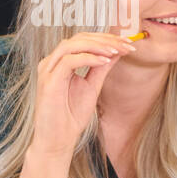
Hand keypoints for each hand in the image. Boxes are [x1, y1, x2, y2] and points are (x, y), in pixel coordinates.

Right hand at [31, 31, 136, 155]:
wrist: (58, 139)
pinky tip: (105, 61)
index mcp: (60, 62)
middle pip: (78, 38)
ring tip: (117, 51)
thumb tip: (117, 51)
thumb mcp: (93, 86)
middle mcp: (51, 63)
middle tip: (126, 44)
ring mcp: (48, 70)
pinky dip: (88, 58)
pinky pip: (68, 62)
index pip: (83, 40)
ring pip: (71, 45)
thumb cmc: (71, 115)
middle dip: (105, 39)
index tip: (128, 43)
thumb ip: (101, 68)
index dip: (106, 38)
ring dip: (97, 46)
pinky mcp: (48, 81)